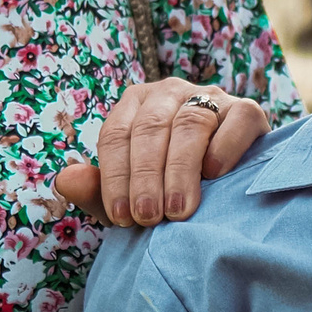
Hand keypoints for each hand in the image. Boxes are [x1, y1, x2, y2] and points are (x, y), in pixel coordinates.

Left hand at [52, 80, 268, 226]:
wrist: (225, 187)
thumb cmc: (168, 188)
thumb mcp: (131, 194)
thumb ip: (97, 190)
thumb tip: (64, 179)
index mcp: (135, 105)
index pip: (116, 134)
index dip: (115, 177)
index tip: (122, 218)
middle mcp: (169, 92)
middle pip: (150, 128)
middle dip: (146, 176)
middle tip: (149, 218)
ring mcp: (209, 97)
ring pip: (190, 123)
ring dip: (180, 170)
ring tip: (178, 211)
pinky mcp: (246, 109)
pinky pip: (236, 119)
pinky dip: (224, 147)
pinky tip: (215, 176)